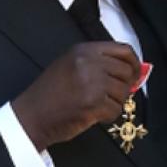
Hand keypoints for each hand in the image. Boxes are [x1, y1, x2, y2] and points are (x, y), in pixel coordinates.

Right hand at [13, 42, 139, 150]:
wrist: (32, 115)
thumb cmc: (50, 93)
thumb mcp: (71, 65)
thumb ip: (98, 63)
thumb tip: (132, 71)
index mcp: (84, 50)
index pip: (123, 50)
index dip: (134, 63)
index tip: (135, 75)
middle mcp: (89, 62)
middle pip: (127, 71)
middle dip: (125, 86)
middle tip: (113, 96)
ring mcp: (92, 82)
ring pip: (123, 92)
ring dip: (114, 102)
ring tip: (97, 106)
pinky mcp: (94, 103)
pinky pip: (116, 109)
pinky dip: (108, 116)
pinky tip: (94, 115)